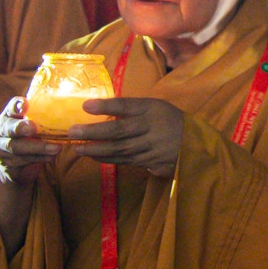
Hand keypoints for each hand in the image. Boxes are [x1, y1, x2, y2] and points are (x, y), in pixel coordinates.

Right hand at [0, 98, 55, 253]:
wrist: (22, 172)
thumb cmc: (38, 144)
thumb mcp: (42, 130)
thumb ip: (51, 119)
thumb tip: (89, 103)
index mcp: (10, 119)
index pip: (11, 108)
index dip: (16, 106)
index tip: (24, 103)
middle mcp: (2, 133)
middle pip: (8, 129)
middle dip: (19, 127)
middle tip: (33, 126)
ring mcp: (3, 151)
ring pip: (14, 148)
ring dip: (34, 146)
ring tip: (53, 147)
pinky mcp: (9, 167)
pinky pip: (20, 163)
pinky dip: (35, 159)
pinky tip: (52, 156)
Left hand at [70, 97, 186, 178]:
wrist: (195, 144)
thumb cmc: (168, 120)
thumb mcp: (154, 107)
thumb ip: (131, 108)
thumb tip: (96, 107)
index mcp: (153, 110)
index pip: (128, 106)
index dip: (106, 106)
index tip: (85, 106)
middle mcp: (153, 128)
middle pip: (120, 131)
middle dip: (94, 132)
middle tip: (72, 132)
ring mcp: (153, 148)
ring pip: (121, 150)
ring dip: (97, 150)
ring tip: (77, 148)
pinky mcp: (153, 162)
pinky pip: (126, 161)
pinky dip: (108, 159)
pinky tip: (94, 156)